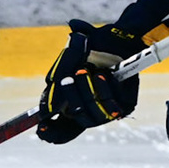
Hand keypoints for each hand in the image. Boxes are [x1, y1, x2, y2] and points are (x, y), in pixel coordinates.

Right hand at [37, 19, 141, 142]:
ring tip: (84, 71)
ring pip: (92, 116)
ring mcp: (109, 109)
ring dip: (86, 92)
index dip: (51, 131)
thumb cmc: (93, 47)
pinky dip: (104, 90)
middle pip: (75, 121)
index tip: (41, 128)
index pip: (61, 129)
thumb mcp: (70, 58)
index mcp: (74, 104)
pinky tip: (102, 75)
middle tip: (66, 80)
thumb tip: (47, 110)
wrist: (120, 36)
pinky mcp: (126, 104)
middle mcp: (92, 110)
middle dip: (70, 99)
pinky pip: (111, 107)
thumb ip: (58, 80)